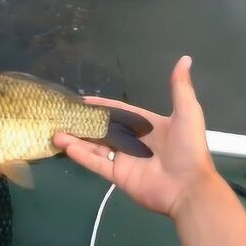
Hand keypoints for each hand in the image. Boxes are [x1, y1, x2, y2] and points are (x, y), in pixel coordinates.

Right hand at [53, 56, 218, 218]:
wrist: (189, 187)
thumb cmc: (188, 148)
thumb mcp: (187, 112)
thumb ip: (180, 87)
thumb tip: (185, 59)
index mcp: (147, 126)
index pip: (119, 112)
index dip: (102, 105)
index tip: (82, 100)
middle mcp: (132, 142)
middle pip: (103, 129)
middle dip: (84, 123)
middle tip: (63, 115)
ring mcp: (123, 159)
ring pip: (94, 146)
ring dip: (76, 139)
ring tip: (56, 132)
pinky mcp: (117, 175)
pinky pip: (96, 163)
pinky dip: (81, 155)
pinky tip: (66, 146)